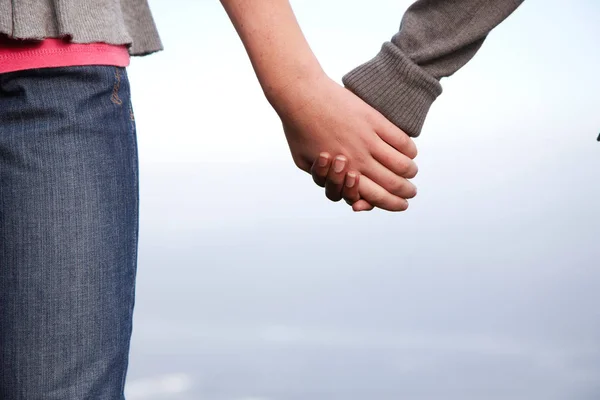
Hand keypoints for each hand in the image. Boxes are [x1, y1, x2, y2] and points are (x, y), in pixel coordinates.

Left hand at [270, 74, 417, 210]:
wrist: (301, 95)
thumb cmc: (298, 130)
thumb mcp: (303, 163)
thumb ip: (323, 179)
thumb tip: (340, 188)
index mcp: (341, 174)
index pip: (374, 197)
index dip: (392, 204)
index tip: (401, 204)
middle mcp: (358, 160)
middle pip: (392, 184)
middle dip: (406, 192)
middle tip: (411, 192)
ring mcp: (368, 139)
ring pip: (401, 164)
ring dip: (410, 172)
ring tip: (412, 172)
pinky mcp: (374, 120)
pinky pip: (400, 140)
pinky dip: (410, 150)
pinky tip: (410, 153)